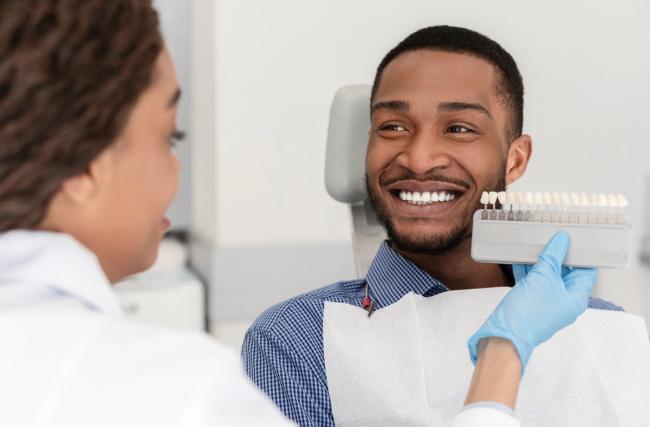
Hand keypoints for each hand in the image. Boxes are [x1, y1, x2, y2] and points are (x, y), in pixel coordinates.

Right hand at [467, 231, 596, 371]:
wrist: (505, 333)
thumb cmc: (529, 312)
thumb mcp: (543, 277)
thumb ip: (553, 256)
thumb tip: (562, 240)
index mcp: (575, 298)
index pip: (586, 271)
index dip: (580, 255)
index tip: (571, 239)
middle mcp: (563, 301)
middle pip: (565, 272)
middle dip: (556, 256)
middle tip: (549, 239)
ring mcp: (546, 302)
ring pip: (547, 276)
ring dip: (540, 262)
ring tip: (533, 246)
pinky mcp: (530, 302)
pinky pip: (532, 282)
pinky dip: (527, 270)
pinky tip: (519, 259)